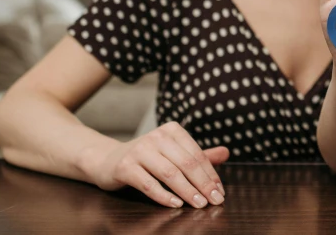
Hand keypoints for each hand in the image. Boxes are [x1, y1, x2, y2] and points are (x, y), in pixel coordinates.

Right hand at [85, 122, 228, 207]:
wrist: (108, 160)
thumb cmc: (148, 159)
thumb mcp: (173, 153)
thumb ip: (199, 155)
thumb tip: (227, 152)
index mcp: (172, 130)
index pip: (197, 155)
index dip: (211, 174)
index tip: (221, 191)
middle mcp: (157, 136)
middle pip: (187, 163)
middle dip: (204, 184)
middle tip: (215, 201)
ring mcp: (140, 150)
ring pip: (170, 173)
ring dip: (187, 191)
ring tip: (199, 204)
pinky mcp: (125, 166)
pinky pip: (148, 184)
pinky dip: (164, 196)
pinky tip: (176, 205)